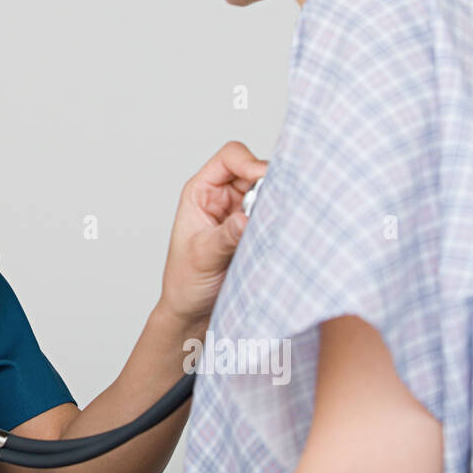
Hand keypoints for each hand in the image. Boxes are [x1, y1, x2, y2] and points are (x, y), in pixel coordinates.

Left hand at [158, 141, 268, 327]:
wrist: (193, 314)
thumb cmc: (185, 283)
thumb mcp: (202, 257)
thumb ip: (225, 236)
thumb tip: (247, 219)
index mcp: (202, 192)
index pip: (230, 158)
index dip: (250, 162)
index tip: (264, 182)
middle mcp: (224, 197)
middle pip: (258, 171)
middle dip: (272, 185)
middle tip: (282, 206)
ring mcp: (244, 214)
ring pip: (272, 193)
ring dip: (280, 205)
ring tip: (283, 225)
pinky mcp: (259, 232)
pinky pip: (279, 217)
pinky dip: (286, 222)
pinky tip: (287, 235)